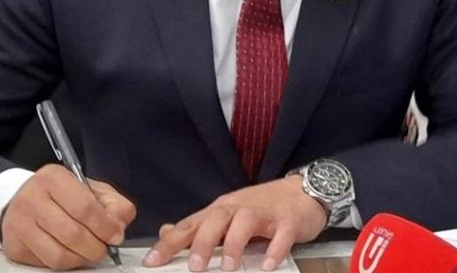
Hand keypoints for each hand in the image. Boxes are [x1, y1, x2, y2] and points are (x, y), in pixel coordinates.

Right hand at [0, 164, 136, 269]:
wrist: (23, 200)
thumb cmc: (61, 195)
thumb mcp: (90, 188)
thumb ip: (112, 203)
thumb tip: (119, 227)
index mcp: (54, 178)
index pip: (85, 207)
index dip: (105, 226)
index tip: (116, 235)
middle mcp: (32, 199)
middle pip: (73, 234)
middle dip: (97, 247)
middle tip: (105, 248)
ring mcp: (20, 224)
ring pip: (59, 255)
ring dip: (82, 258)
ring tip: (90, 252)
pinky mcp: (15, 246)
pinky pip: (47, 265)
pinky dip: (66, 264)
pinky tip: (72, 253)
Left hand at [143, 175, 326, 270]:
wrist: (303, 192)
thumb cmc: (263, 207)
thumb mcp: (228, 214)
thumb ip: (199, 226)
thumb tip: (166, 232)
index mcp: (222, 210)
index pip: (192, 224)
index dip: (171, 242)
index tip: (153, 261)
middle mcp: (240, 208)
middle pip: (217, 218)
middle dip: (204, 242)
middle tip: (195, 266)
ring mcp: (265, 213)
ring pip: (246, 221)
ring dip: (236, 243)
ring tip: (230, 267)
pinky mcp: (289, 221)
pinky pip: (282, 233)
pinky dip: (275, 248)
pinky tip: (268, 265)